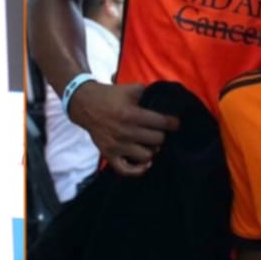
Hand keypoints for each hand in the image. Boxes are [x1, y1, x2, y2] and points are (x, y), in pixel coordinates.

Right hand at [65, 81, 179, 176]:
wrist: (85, 105)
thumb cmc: (111, 96)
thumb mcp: (131, 89)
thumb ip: (150, 93)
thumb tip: (168, 101)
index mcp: (131, 114)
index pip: (161, 122)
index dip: (173, 123)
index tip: (175, 123)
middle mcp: (124, 132)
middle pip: (157, 140)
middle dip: (162, 135)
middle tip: (160, 132)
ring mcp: (116, 145)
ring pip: (146, 156)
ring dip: (152, 150)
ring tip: (150, 143)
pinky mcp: (108, 155)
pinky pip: (126, 170)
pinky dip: (138, 169)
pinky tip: (146, 163)